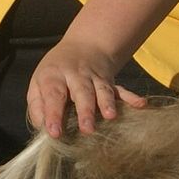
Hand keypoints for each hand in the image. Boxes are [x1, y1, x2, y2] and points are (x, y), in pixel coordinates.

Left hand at [27, 36, 146, 137]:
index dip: (53, 114)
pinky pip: (121, 90)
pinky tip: (141, 105)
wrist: (84, 46)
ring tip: (110, 116)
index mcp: (54, 76)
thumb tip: (42, 128)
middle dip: (85, 110)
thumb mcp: (38, 84)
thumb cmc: (55, 73)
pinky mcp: (110, 82)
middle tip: (87, 129)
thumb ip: (37, 107)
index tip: (54, 132)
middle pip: (82, 92)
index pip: (53, 95)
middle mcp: (76, 76)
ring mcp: (95, 78)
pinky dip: (131, 98)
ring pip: (102, 90)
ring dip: (107, 103)